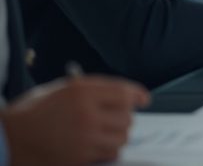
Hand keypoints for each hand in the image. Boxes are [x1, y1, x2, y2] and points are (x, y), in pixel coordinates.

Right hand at [1, 76, 149, 164]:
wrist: (9, 138)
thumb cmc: (32, 113)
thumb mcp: (60, 90)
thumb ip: (91, 90)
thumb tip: (125, 96)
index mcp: (81, 92)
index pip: (123, 93)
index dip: (137, 95)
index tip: (143, 99)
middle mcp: (86, 114)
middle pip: (127, 117)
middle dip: (124, 117)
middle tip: (115, 118)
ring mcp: (85, 138)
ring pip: (122, 137)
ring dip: (118, 135)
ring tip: (104, 132)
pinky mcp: (81, 158)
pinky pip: (110, 154)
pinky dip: (109, 150)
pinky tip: (97, 145)